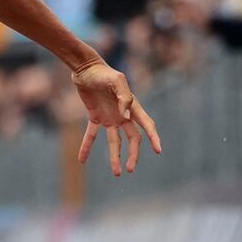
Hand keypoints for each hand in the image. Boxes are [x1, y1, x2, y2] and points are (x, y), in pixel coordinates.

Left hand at [72, 61, 161, 175]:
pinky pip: (92, 135)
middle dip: (133, 154)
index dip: (153, 137)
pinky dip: (87, 146)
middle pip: (133, 138)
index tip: (158, 150)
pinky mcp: (96, 117)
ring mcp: (110, 117)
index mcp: (133, 106)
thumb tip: (125, 116)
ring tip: (116, 173)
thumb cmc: (103, 73)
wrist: (85, 68)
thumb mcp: (116, 81)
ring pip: (115, 141)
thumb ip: (123, 97)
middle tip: (131, 169)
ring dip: (115, 156)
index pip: (146, 125)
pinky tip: (82, 159)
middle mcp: (123, 114)